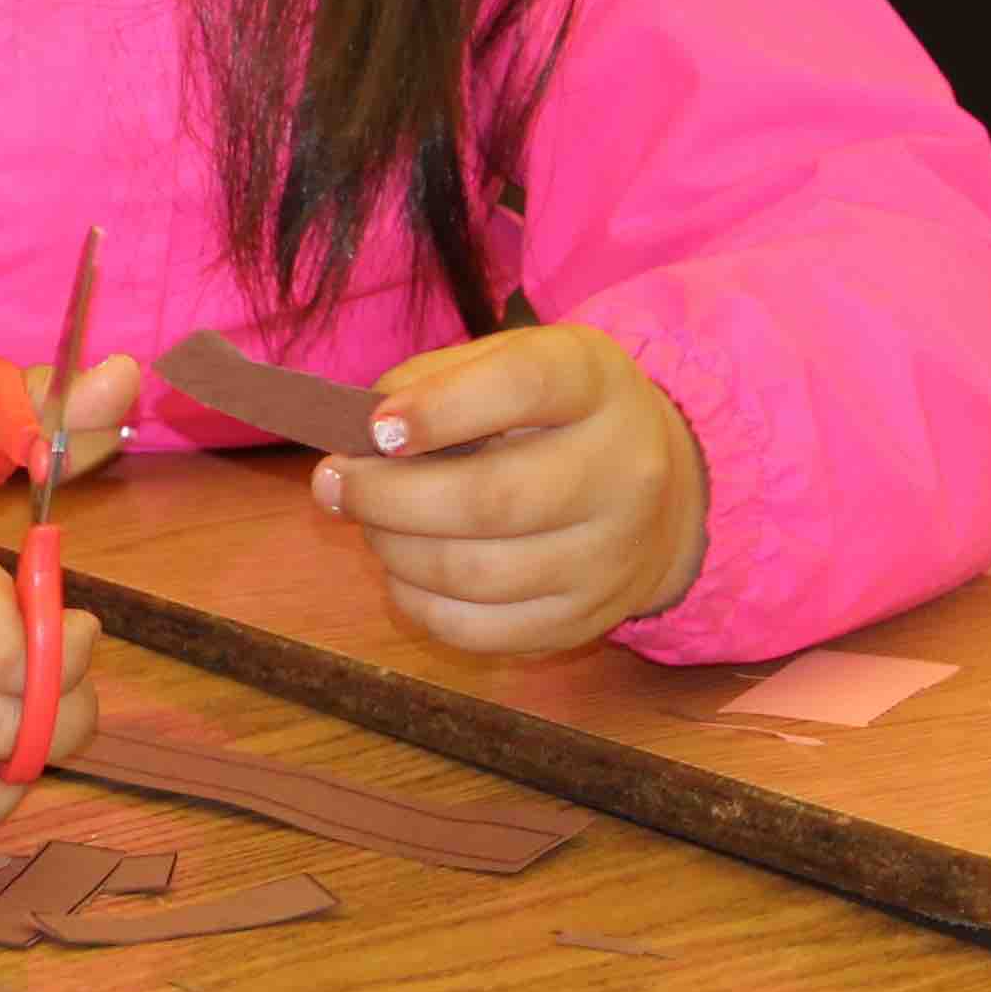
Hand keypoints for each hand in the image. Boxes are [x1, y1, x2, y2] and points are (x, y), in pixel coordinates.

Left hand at [310, 324, 706, 654]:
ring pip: (477, 574)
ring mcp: (611, 557)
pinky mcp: (585, 620)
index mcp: (596, 383)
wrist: (657, 493)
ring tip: (369, 523)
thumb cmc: (550, 415)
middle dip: (388, 497)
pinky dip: (420, 603)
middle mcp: (622, 471)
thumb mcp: (508, 361)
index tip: (377, 428)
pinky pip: (481, 630)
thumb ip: (434, 381)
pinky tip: (403, 570)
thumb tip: (363, 437)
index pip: (522, 387)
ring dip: (395, 550)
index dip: (440, 409)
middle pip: (491, 498)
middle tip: (334, 484)